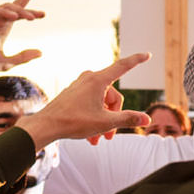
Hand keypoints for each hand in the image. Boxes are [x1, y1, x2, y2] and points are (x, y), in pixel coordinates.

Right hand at [0, 0, 45, 72]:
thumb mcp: (6, 63)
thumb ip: (22, 57)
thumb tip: (41, 53)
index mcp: (4, 27)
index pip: (19, 12)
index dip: (30, 9)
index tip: (44, 13)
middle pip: (14, 8)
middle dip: (26, 11)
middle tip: (37, 16)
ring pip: (4, 8)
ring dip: (16, 11)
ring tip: (28, 17)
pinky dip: (1, 12)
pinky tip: (12, 17)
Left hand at [27, 53, 152, 144]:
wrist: (46, 125)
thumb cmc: (73, 122)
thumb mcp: (105, 122)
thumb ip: (128, 119)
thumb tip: (147, 119)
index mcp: (98, 80)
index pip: (123, 66)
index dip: (137, 61)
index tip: (147, 54)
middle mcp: (89, 79)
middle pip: (113, 96)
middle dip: (114, 116)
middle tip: (109, 136)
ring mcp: (80, 86)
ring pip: (102, 103)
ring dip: (104, 121)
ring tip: (98, 139)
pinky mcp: (74, 94)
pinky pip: (91, 104)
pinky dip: (94, 118)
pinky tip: (90, 135)